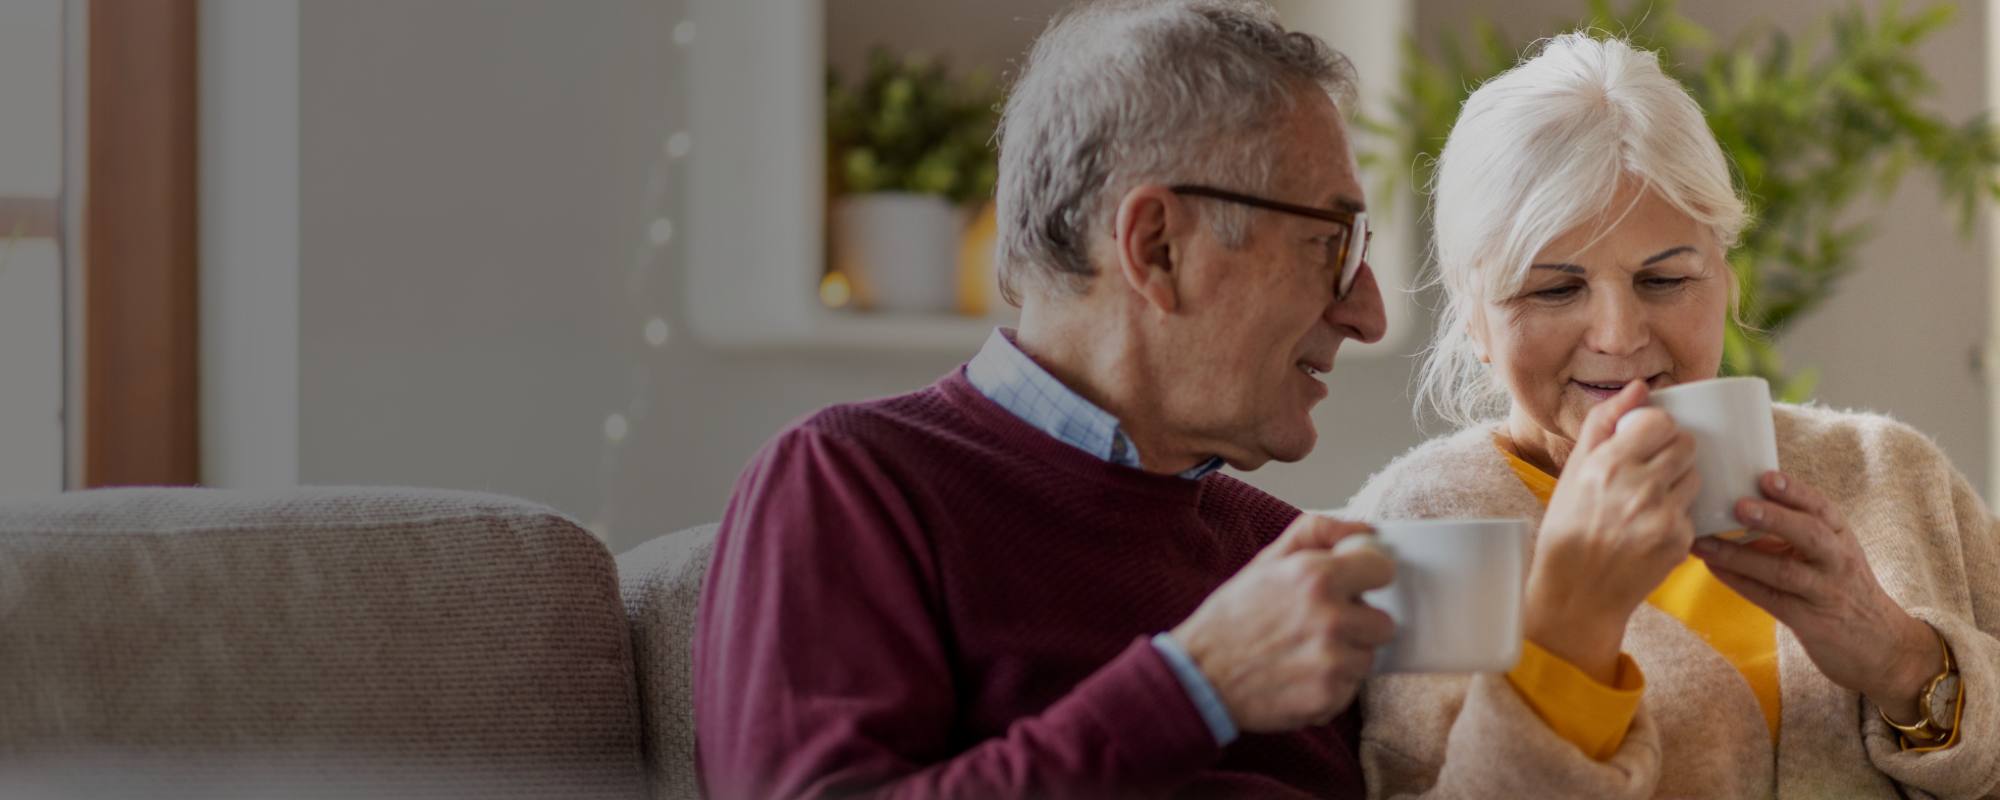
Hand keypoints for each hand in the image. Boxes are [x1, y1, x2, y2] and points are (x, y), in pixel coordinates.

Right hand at [1172, 513, 1395, 732]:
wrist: (1199, 677)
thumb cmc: (1233, 617)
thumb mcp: (1266, 561)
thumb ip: (1316, 532)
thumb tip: (1365, 530)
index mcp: (1316, 576)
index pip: (1383, 570)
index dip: (1367, 578)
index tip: (1354, 586)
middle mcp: (1330, 618)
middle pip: (1383, 623)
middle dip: (1357, 624)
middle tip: (1320, 627)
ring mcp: (1332, 662)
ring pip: (1367, 658)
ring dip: (1344, 657)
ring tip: (1304, 653)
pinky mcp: (1328, 698)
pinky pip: (1351, 689)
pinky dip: (1331, 686)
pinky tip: (1299, 676)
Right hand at [1524, 380, 1699, 682]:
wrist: (1575, 592)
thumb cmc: (1568, 528)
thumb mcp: (1573, 471)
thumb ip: (1604, 423)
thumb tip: (1639, 387)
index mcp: (1608, 462)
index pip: (1662, 423)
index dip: (1658, 429)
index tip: (1647, 441)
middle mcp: (1638, 486)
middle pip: (1686, 446)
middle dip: (1674, 453)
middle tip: (1653, 470)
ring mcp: (1661, 516)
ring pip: (1694, 478)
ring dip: (1679, 483)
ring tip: (1649, 502)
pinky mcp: (1678, 542)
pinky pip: (1691, 513)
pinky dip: (1676, 518)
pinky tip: (1649, 530)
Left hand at [1691, 470, 1937, 721]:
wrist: (1881, 644)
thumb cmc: (1841, 588)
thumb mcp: (1830, 553)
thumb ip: (1794, 532)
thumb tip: (1736, 506)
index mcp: (1841, 537)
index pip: (1822, 508)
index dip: (1795, 491)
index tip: (1766, 475)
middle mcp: (1838, 561)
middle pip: (1812, 534)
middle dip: (1775, 517)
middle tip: (1739, 505)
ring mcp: (1825, 591)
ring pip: (1785, 570)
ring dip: (1740, 555)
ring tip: (1704, 543)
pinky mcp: (1811, 621)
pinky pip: (1771, 599)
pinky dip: (1740, 583)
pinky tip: (1715, 570)